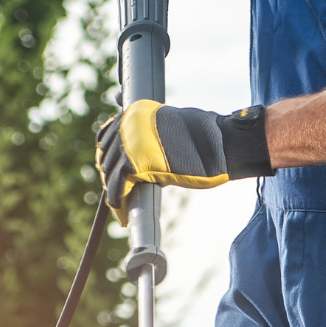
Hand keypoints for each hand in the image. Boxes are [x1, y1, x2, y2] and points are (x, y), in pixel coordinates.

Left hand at [96, 102, 272, 221]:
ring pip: (110, 171)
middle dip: (110, 176)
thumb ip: (155, 139)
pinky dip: (117, 201)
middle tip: (117, 194)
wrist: (218, 144)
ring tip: (119, 207)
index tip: (112, 173)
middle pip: (107, 155)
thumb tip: (144, 162)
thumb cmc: (206, 139)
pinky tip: (121, 213)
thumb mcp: (173, 131)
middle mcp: (128, 124)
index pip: (109, 137)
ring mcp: (129, 143)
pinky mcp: (134, 163)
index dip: (109, 158)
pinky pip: (118, 186)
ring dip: (113, 191)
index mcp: (135, 113)